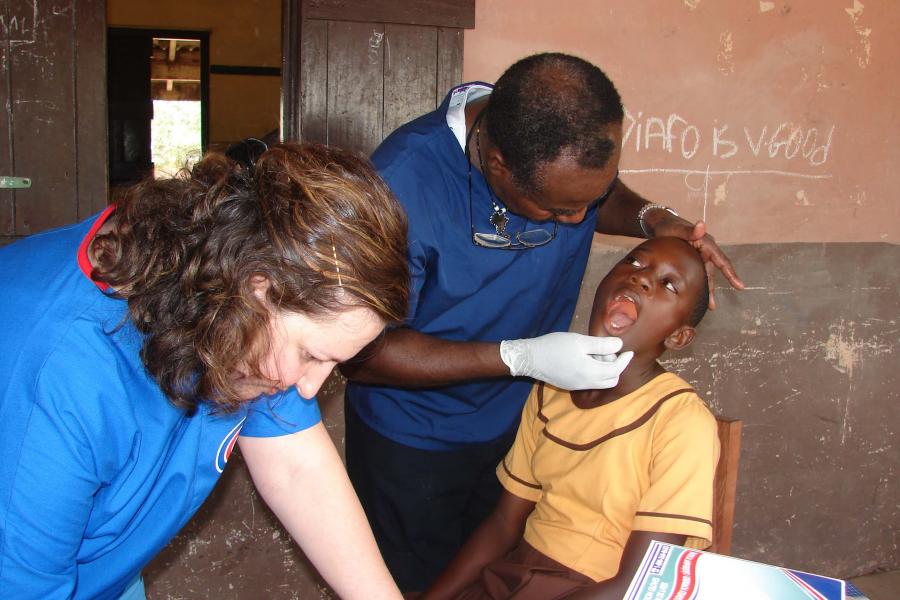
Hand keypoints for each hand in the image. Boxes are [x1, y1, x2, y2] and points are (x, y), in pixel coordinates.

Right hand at [500, 332, 632, 389]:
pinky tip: (585, 359)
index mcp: (591, 372)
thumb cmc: (554, 346)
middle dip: (615, 366)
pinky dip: (594, 373)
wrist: (529, 358)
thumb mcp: (579, 341)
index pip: (616, 370)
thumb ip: (601, 345)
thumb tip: (619, 345)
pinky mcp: (569, 385)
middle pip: (611, 380)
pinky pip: (590, 382)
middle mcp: (586, 383)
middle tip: (605, 351)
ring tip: (593, 353)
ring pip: (600, 383)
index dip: (625, 360)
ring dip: (604, 370)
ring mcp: (577, 386)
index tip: (628, 351)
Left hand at [649, 215, 744, 308]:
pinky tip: (697, 294)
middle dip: (713, 289)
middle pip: (712, 272)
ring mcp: (700, 255)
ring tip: (708, 306)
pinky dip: (699, 283)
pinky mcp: (693, 258)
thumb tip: (701, 225)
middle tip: (713, 306)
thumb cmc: (668, 225)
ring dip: (707, 289)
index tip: (740, 286)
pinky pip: (698, 273)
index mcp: (706, 243)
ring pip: (706, 274)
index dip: (731, 274)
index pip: (722, 260)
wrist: (660, 223)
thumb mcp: (677, 229)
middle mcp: (706, 250)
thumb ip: (689, 230)